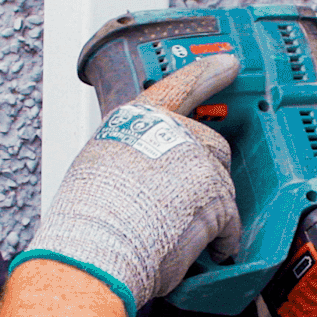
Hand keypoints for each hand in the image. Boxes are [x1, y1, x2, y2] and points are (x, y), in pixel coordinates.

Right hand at [19, 54, 241, 316]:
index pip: (178, 88)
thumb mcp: (99, 166)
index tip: (230, 64)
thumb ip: (132, 158)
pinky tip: (204, 253)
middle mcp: (170, 131)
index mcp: (135, 120)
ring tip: (173, 237)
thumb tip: (147, 178)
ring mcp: (197, 159)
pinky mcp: (216, 194)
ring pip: (222, 187)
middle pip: (211, 147)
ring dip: (207, 214)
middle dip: (205, 179)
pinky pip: (230, 222)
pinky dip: (221, 241)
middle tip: (181, 210)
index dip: (206, 73)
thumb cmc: (87, 221)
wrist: (95, 248)